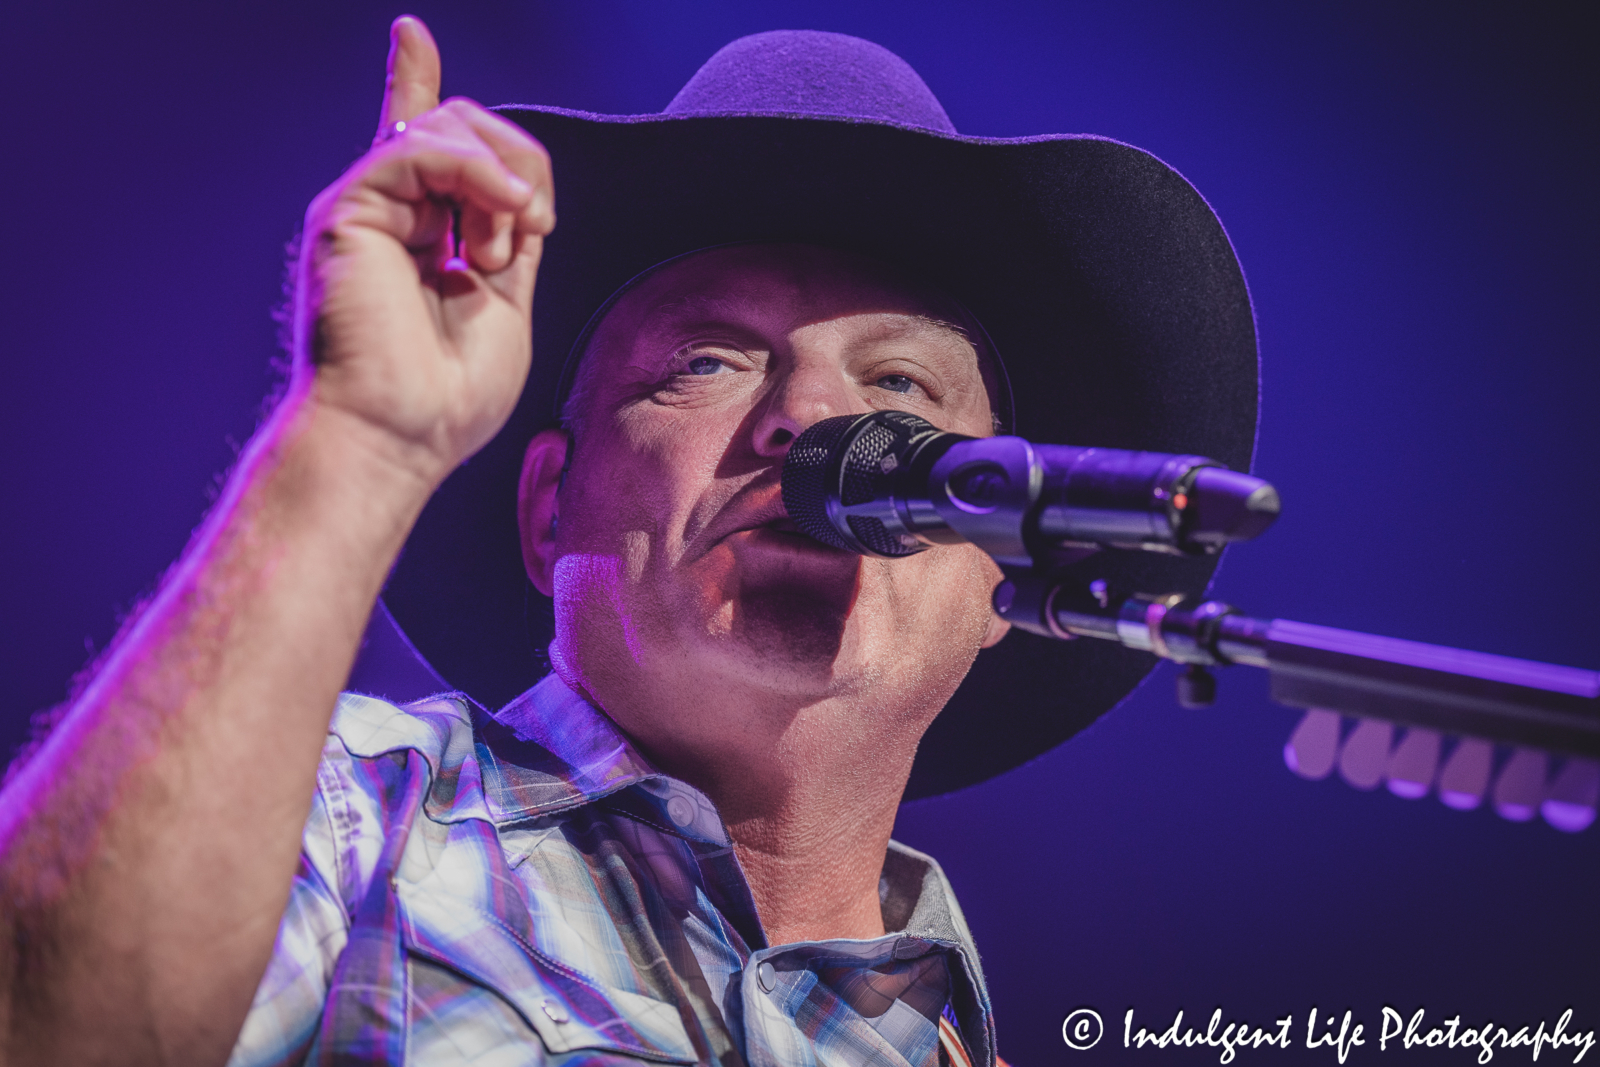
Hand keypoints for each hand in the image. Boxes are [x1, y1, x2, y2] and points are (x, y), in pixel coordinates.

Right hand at [292, 16, 553, 485]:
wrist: (399, 434)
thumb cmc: (449, 395)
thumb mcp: (505, 303)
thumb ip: (507, 235)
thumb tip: (518, 186)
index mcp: (420, 235)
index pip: (425, 143)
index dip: (417, 84)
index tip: (409, 35)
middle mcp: (388, 214)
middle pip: (464, 127)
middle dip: (519, 171)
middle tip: (522, 242)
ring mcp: (366, 208)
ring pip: (448, 126)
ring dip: (500, 183)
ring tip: (495, 253)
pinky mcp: (347, 208)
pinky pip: (421, 146)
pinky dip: (477, 172)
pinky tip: (502, 216)